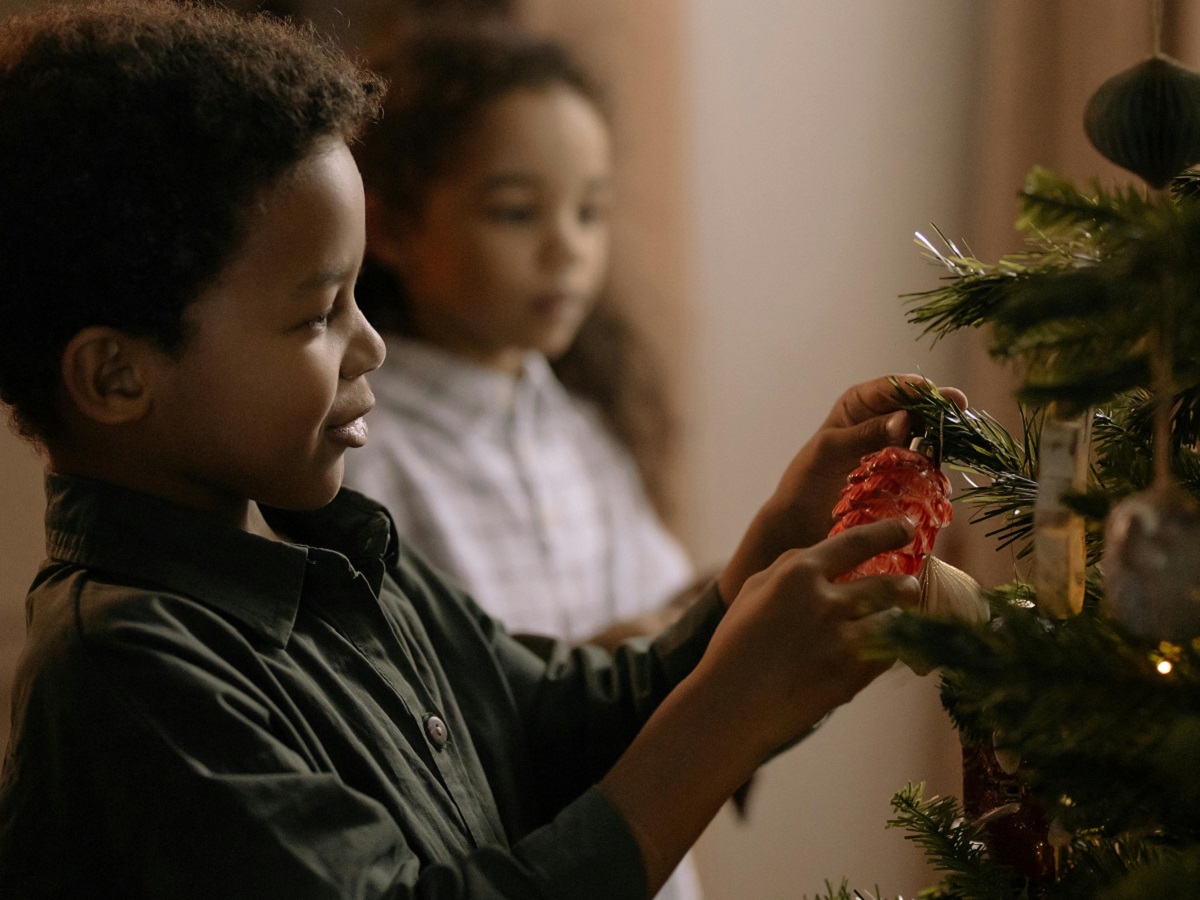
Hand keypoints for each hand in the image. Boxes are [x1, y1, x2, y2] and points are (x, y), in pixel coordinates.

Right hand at [699, 517, 920, 758]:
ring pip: (895, 620)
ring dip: (899, 618)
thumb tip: (823, 554)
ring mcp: (841, 640)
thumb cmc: (734, 645)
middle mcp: (824, 602)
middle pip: (889, 584)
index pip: (858, 542)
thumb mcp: (752, 590)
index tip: (907, 529)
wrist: (730, 706)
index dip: (889, 532)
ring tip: (896, 619)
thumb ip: (789, 567)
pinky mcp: (851, 675)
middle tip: (910, 586)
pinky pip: (887, 654)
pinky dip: (887, 649)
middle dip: (907, 585)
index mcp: (798, 573)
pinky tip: (878, 649)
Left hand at [718, 374, 966, 603]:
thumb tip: (905, 419)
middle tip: (959, 412)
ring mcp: (894, 447)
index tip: (940, 395)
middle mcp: (880, 420)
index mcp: (859, 403)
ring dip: (942, 434)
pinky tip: (944, 464)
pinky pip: (925, 463)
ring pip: (926, 434)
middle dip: (939, 408)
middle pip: (917, 407)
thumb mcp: (829, 452)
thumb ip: (864, 434)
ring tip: (959, 437)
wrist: (800, 523)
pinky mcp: (902, 474)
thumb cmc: (806, 482)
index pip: (894, 388)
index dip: (919, 389)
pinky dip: (936, 462)